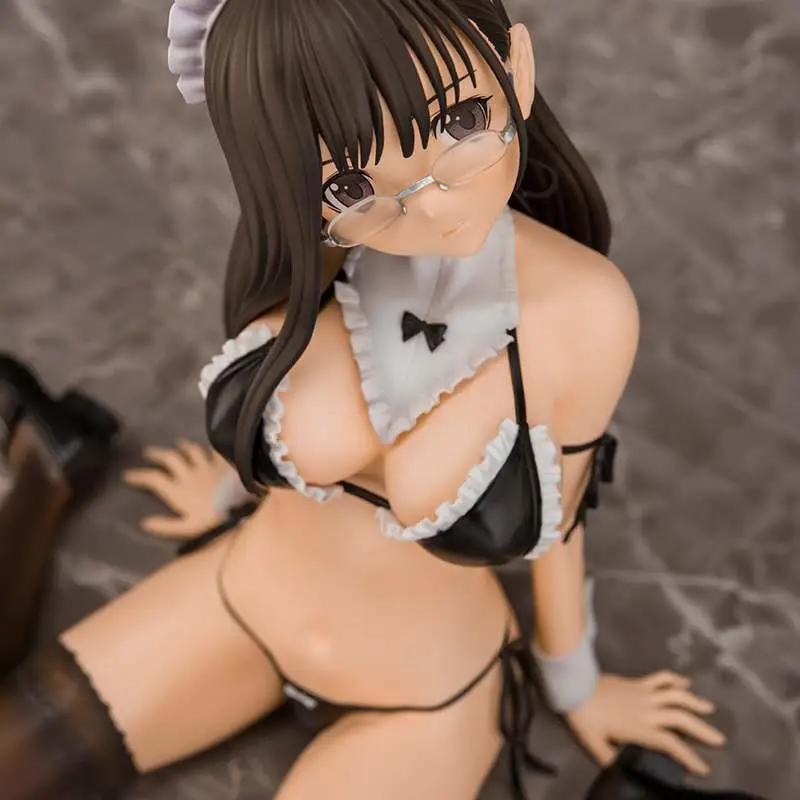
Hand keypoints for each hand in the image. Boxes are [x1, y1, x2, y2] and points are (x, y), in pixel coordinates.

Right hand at [122, 440, 233, 538]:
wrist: (242, 508)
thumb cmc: (213, 521)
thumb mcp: (187, 528)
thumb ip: (165, 526)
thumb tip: (144, 523)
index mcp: (178, 490)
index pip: (153, 478)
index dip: (138, 476)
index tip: (127, 475)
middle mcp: (189, 473)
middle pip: (168, 458)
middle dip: (155, 454)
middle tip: (146, 453)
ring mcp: (206, 466)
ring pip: (190, 450)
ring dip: (181, 446)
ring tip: (176, 443)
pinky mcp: (222, 464)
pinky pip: (212, 451)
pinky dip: (207, 447)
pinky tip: (206, 446)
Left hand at [565, 671, 725, 775]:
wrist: (575, 686)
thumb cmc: (584, 717)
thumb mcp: (595, 744)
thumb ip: (610, 759)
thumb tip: (621, 771)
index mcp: (641, 729)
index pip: (671, 745)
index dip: (689, 757)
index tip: (704, 769)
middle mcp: (648, 710)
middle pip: (682, 719)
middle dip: (703, 730)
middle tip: (720, 739)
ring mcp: (645, 693)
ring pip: (677, 696)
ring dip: (695, 702)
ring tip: (710, 709)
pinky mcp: (638, 681)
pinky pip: (661, 678)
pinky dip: (675, 679)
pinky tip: (686, 682)